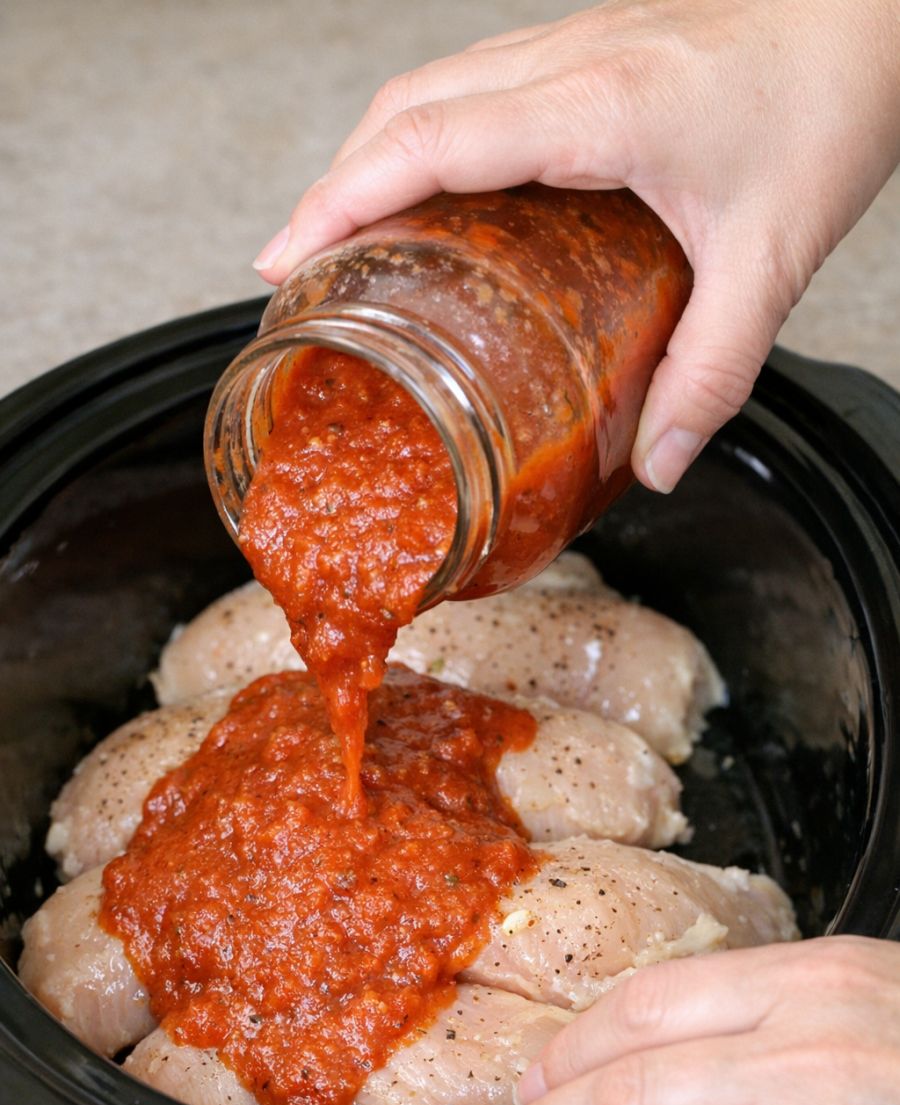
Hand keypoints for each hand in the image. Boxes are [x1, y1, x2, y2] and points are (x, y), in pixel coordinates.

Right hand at [252, 0, 899, 492]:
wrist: (870, 12)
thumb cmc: (828, 100)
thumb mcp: (771, 256)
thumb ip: (711, 371)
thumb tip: (655, 462)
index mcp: (596, 106)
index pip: (427, 140)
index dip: (338, 199)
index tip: (284, 260)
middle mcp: (566, 61)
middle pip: (403, 107)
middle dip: (330, 187)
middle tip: (293, 269)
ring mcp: (572, 45)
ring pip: (430, 87)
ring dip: (370, 156)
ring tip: (340, 239)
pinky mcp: (587, 50)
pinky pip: (474, 84)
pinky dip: (423, 137)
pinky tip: (428, 193)